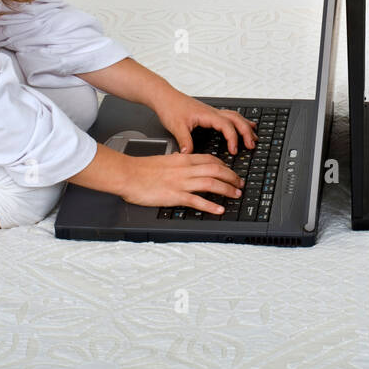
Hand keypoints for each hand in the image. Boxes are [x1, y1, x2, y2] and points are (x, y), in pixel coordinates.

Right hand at [112, 150, 244, 214]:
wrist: (127, 174)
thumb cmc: (141, 169)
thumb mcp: (164, 160)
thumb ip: (177, 163)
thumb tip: (185, 164)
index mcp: (183, 159)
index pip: (210, 159)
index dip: (225, 166)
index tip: (231, 172)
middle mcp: (185, 169)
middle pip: (216, 169)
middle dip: (232, 177)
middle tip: (240, 184)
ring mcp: (181, 182)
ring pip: (211, 182)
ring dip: (227, 189)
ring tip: (236, 195)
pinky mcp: (175, 195)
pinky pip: (197, 200)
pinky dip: (210, 205)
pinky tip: (219, 209)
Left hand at [152, 90, 256, 154]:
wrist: (165, 97)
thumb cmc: (171, 107)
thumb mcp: (176, 127)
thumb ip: (185, 141)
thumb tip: (190, 155)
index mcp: (207, 115)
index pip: (227, 126)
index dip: (233, 139)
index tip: (234, 150)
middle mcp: (212, 112)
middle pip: (236, 120)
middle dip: (246, 132)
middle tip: (252, 145)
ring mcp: (212, 112)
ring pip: (235, 117)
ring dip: (245, 126)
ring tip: (253, 136)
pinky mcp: (209, 114)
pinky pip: (229, 116)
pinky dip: (238, 122)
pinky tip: (242, 125)